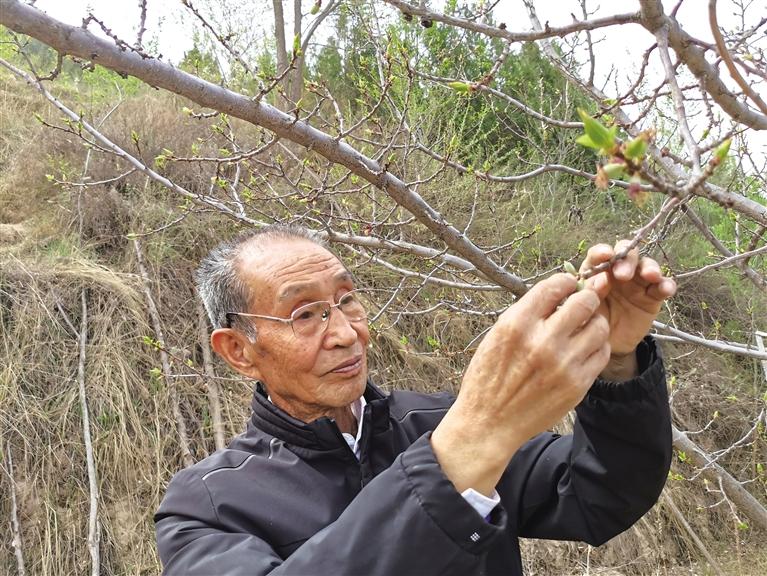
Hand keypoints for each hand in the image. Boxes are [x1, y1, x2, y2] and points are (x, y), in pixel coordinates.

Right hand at [432, 274, 609, 494]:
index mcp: (516, 324)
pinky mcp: (577, 384)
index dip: (565, 281)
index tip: (566, 285)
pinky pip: (602, 353)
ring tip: (584, 327)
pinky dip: (597, 346)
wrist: (489, 422)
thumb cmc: (489, 377)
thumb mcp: (497, 336)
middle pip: (584, 302)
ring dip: (594, 322)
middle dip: (585, 298)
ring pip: (600, 327)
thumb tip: (557, 293)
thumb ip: (526, 314)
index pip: (554, 286)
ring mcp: (563, 364)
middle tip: (581, 304)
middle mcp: (542, 342)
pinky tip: (584, 348)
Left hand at [580, 241, 676, 357]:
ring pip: (647, 265)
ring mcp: (637, 283)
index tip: (605, 255)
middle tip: (623, 275)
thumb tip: (601, 280)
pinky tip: (665, 289)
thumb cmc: (591, 322)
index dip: (603, 252)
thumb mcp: (585, 308)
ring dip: (650, 267)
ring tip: (650, 276)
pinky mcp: (653, 296)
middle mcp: (618, 272)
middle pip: (627, 255)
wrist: (607, 345)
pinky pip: (663, 286)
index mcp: (597, 271)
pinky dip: (666, 285)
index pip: (599, 255)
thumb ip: (590, 292)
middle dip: (627, 260)